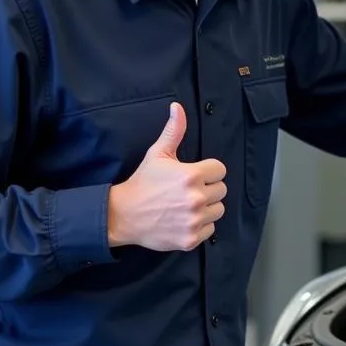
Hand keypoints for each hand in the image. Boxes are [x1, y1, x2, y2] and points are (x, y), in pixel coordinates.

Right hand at [107, 103, 226, 251]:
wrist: (124, 214)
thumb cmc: (143, 182)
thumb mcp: (158, 154)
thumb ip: (174, 131)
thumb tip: (178, 107)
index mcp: (192, 175)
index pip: (220, 170)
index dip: (208, 171)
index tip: (194, 175)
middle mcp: (196, 198)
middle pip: (221, 190)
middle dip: (208, 189)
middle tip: (188, 191)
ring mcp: (194, 220)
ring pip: (218, 210)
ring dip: (207, 208)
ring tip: (187, 205)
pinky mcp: (191, 239)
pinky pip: (210, 229)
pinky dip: (200, 226)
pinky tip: (184, 220)